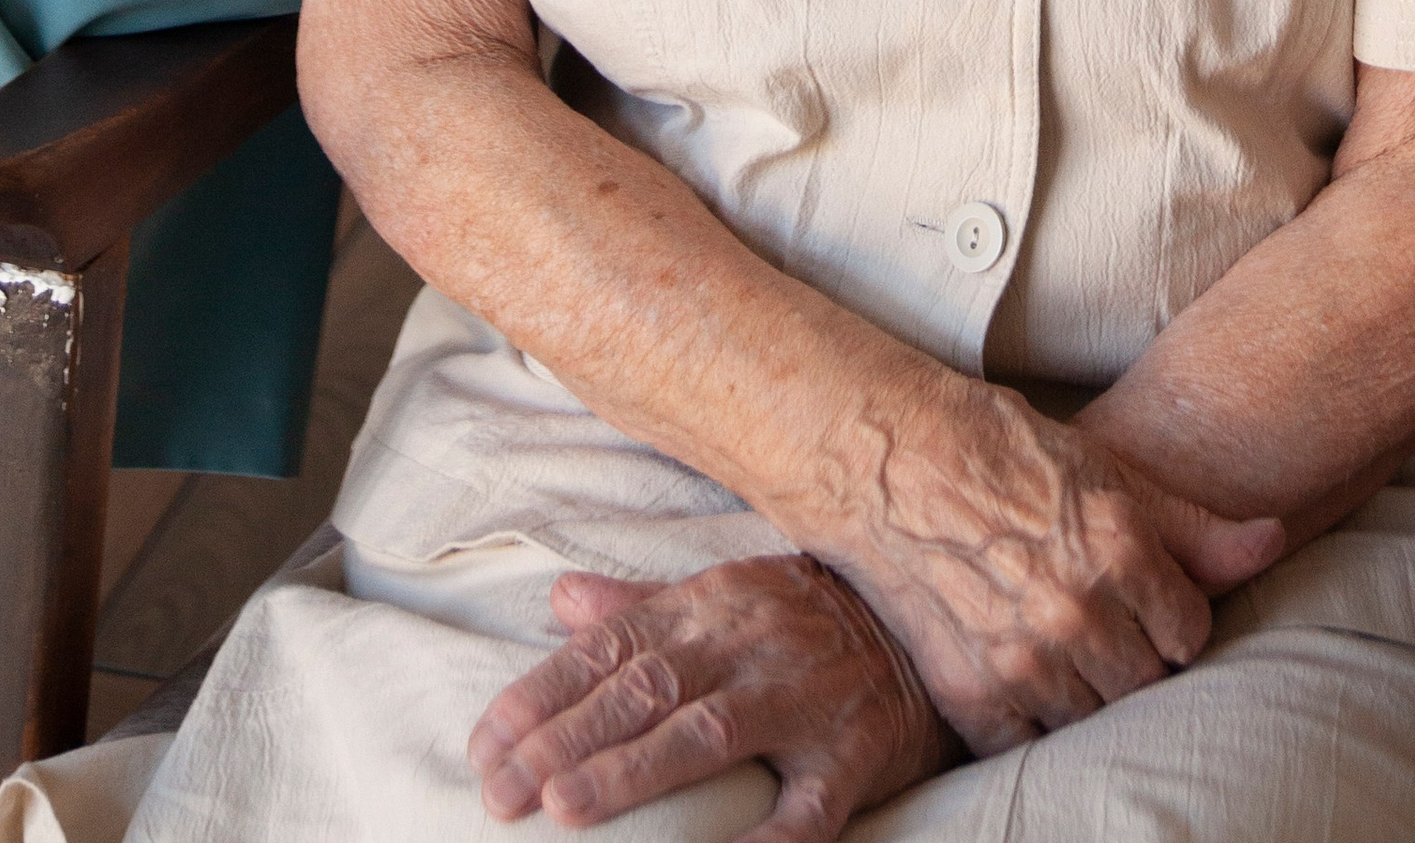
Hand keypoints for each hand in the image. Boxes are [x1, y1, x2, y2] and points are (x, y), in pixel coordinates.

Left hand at [468, 555, 945, 834]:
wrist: (929, 632)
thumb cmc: (810, 620)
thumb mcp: (727, 595)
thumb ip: (642, 605)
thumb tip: (560, 602)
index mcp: (714, 603)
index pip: (612, 648)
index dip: (543, 694)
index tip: (485, 743)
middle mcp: (753, 644)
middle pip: (646, 689)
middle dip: (564, 741)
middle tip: (499, 791)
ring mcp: (807, 700)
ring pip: (708, 734)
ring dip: (632, 772)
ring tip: (565, 808)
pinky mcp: (854, 758)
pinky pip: (806, 809)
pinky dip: (760, 841)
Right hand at [807, 376, 1281, 754]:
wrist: (889, 460)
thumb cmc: (1003, 453)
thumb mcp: (1108, 470)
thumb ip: (1193, 524)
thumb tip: (1273, 540)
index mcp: (1121, 548)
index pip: (1190, 634)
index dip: (1170, 617)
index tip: (1142, 600)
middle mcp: (1078, 611)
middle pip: (1147, 683)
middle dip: (1133, 657)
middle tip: (1098, 621)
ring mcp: (1024, 660)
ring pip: (1096, 718)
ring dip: (1085, 690)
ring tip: (1058, 641)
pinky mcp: (973, 695)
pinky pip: (1032, 743)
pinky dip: (1031, 719)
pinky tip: (1020, 671)